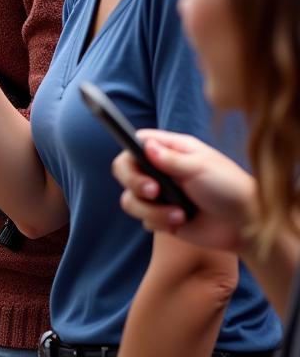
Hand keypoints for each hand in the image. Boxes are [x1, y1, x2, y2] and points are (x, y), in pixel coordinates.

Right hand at [112, 129, 256, 252]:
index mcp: (169, 149)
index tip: (137, 165)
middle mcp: (159, 170)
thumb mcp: (200, 167)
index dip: (130, 153)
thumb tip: (145, 145)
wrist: (246, 226)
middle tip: (153, 191)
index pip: (135, 144)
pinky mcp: (161, 217)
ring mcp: (159, 195)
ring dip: (151, 209)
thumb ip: (170, 158)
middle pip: (124, 171)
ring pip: (131, 199)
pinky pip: (144, 219)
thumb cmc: (228, 187)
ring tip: (179, 215)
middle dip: (135, 183)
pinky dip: (160, 222)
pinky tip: (181, 222)